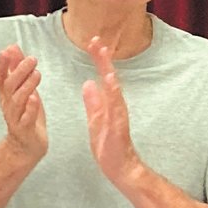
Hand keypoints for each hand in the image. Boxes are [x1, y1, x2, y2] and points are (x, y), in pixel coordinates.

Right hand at [0, 45, 47, 161]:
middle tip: (32, 59)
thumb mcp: (23, 88)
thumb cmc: (26, 113)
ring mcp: (15, 117)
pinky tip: (35, 99)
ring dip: (27, 86)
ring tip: (37, 74)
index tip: (7, 50)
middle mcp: (8, 104)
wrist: (26, 146)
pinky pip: (25, 119)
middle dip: (19, 71)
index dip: (2, 64)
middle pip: (9, 86)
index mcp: (7, 94)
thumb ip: (17, 69)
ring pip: (17, 100)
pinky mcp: (25, 129)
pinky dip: (30, 108)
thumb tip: (13, 47)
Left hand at [82, 37, 140, 183]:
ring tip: (103, 54)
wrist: (119, 167)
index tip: (92, 42)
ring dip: (108, 70)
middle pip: (109, 77)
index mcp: (108, 103)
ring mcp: (118, 114)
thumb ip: (93, 102)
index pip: (103, 77)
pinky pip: (116, 105)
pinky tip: (110, 80)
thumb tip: (88, 83)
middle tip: (95, 40)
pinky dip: (114, 91)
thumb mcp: (95, 120)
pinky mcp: (118, 124)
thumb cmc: (108, 146)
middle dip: (102, 58)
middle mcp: (115, 104)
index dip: (98, 60)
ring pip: (113, 87)